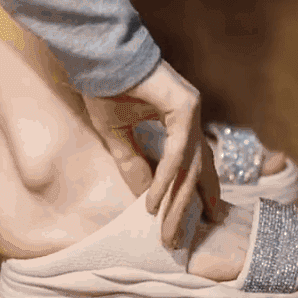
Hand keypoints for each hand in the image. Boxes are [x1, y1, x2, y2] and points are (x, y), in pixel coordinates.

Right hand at [83, 60, 220, 248]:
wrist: (98, 56)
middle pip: (196, 170)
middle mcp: (191, 116)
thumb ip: (134, 165)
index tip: (199, 222)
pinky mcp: (185, 106)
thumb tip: (145, 199)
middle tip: (180, 241)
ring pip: (189, 166)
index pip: (195, 162)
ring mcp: (192, 110)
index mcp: (180, 120)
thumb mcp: (117, 136)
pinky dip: (166, 179)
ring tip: (167, 232)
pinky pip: (177, 152)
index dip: (198, 192)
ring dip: (177, 203)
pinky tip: (155, 203)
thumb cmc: (106, 88)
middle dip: (189, 208)